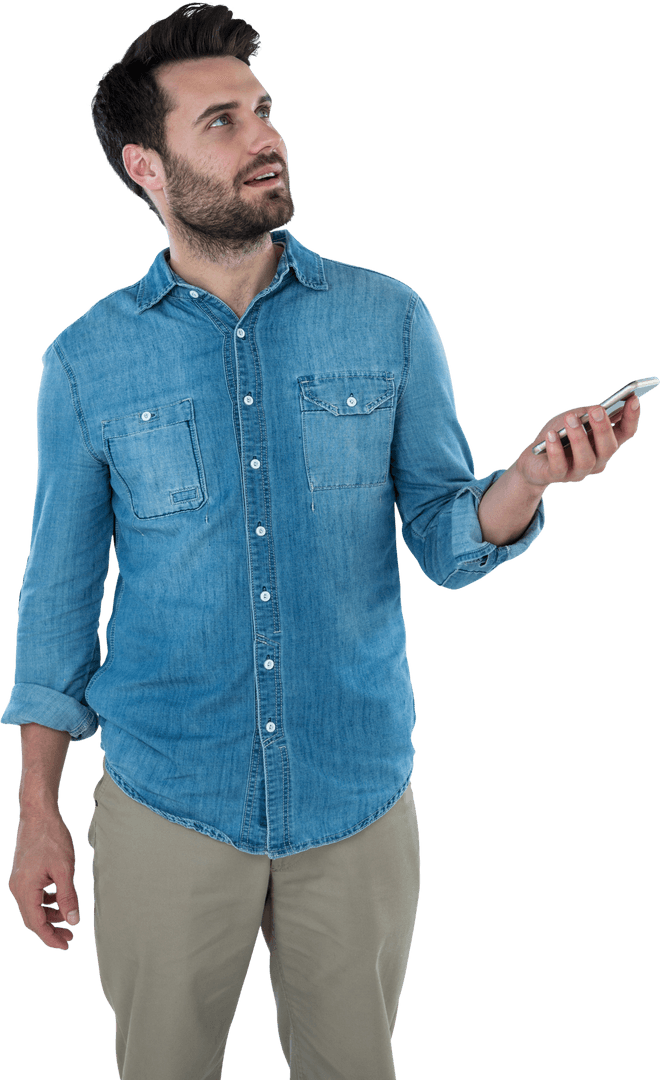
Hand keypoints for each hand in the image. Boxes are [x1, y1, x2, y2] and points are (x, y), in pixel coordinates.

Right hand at [8, 810, 79, 950]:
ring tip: (68, 919)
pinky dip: (46, 902)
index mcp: (25, 890)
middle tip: (70, 937)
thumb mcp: (65, 868)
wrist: (38, 814)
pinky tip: (59, 900)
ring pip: (33, 908)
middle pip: (32, 919)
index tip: (66, 945)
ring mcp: (19, 881)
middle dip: (51, 930)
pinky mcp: (23, 874)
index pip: (36, 924)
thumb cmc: (51, 837)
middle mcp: (17, 888)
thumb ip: (68, 896)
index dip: (51, 937)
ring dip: (49, 915)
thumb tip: (73, 920)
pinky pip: (33, 896)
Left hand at [515, 393, 640, 487]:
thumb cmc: (557, 435)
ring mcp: (578, 471)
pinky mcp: (557, 476)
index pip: (625, 432)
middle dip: (603, 428)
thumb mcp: (572, 419)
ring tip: (570, 418)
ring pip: (586, 459)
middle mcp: (596, 460)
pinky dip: (555, 449)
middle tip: (597, 410)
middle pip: (609, 448)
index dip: (631, 417)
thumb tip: (598, 410)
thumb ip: (586, 415)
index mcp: (604, 444)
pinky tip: (550, 435)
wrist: (533, 459)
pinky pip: (559, 466)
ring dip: (578, 437)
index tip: (633, 398)